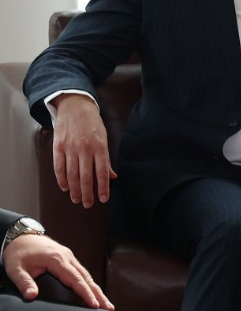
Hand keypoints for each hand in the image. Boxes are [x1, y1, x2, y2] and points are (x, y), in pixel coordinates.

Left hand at [4, 233, 112, 310]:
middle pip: (87, 278)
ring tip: (106, 303)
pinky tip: (94, 291)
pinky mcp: (68, 258)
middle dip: (98, 293)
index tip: (94, 305)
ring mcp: (69, 257)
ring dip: (97, 289)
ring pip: (87, 275)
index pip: (75, 279)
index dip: (85, 293)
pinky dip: (90, 283)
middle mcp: (67, 257)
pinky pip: (82, 272)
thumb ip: (24, 282)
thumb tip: (32, 296)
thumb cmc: (17, 253)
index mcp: (56, 259)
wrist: (21, 236)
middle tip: (109, 307)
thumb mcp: (15, 269)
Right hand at [50, 93, 115, 207]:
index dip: (102, 188)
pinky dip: (61, 179)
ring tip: (77, 199)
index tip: (103, 199)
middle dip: (87, 193)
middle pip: (85, 176)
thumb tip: (112, 177)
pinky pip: (58, 167)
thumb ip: (106, 159)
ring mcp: (70, 148)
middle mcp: (84, 148)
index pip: (101, 172)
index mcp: (99, 147)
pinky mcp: (58, 146)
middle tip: (88, 204)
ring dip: (74, 189)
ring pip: (71, 174)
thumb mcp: (104, 138)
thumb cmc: (92, 123)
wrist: (75, 106)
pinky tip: (65, 187)